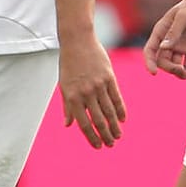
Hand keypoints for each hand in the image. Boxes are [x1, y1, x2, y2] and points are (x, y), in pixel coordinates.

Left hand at [58, 33, 125, 148]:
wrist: (77, 40)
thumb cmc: (68, 64)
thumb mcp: (63, 85)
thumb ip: (67, 106)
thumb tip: (68, 125)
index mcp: (72, 96)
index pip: (84, 123)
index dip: (92, 137)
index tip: (98, 146)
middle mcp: (85, 93)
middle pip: (99, 120)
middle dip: (106, 136)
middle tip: (111, 144)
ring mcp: (98, 85)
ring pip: (109, 112)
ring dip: (115, 127)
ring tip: (118, 136)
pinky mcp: (109, 78)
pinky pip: (117, 98)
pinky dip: (120, 111)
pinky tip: (122, 120)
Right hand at [143, 0, 185, 79]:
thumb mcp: (184, 17)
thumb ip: (174, 32)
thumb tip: (163, 48)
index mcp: (161, 31)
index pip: (150, 50)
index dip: (149, 62)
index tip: (154, 73)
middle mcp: (168, 40)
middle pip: (163, 60)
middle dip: (171, 69)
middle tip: (183, 71)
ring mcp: (180, 45)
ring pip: (175, 64)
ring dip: (180, 72)